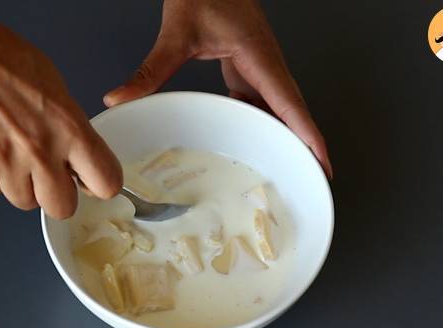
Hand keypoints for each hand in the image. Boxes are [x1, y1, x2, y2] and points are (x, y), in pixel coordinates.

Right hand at [0, 0, 121, 218]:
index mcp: (68, 128)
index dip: (100, 184)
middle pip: (63, 208)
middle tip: (51, 174)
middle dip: (59, 194)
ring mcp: (2, 163)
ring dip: (24, 186)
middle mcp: (38, 151)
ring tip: (15, 154)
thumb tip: (79, 157)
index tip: (91, 179)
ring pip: (25, 203)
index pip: (105, 183)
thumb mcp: (54, 87)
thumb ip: (72, 127)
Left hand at [104, 0, 331, 177]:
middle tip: (311, 178)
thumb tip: (121, 98)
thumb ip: (151, 69)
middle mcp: (268, 66)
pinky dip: (263, 124)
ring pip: (280, 110)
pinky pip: (262, 102)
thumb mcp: (177, 34)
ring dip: (286, 137)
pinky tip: (253, 141)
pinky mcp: (249, 69)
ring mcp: (261, 68)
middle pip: (293, 113)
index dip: (309, 136)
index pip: (291, 104)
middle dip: (306, 146)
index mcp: (260, 58)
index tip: (321, 162)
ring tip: (289, 169)